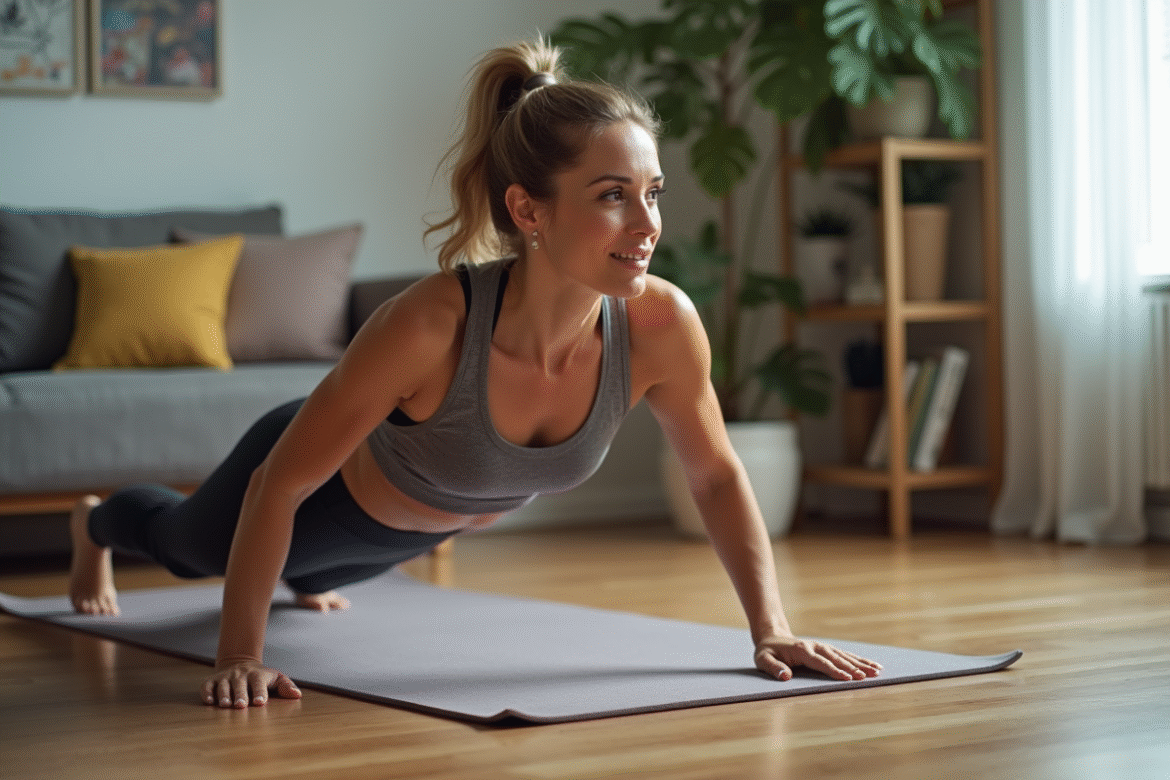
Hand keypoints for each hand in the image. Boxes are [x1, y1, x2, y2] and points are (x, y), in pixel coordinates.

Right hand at [201, 660, 301, 708]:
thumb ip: (286, 686)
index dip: (260, 692)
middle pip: (240, 684)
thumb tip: (297, 695)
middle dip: (240, 695)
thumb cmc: (262, 677)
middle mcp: (240, 675)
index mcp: (257, 675)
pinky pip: (207, 686)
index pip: (259, 682)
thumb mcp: (276, 678)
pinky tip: (209, 702)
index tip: (260, 703)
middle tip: (241, 706)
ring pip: (223, 685)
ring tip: (225, 706)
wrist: (241, 664)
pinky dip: (207, 693)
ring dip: (223, 695)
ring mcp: (225, 677)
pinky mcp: (212, 681)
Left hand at [755, 635, 882, 681]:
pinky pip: (844, 654)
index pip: (820, 662)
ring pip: (843, 655)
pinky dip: (858, 659)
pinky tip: (871, 665)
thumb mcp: (763, 660)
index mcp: (801, 650)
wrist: (771, 638)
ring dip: (860, 663)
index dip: (834, 670)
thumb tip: (786, 676)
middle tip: (868, 677)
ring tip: (877, 671)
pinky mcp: (825, 649)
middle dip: (853, 668)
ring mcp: (821, 647)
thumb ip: (773, 668)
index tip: (848, 678)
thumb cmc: (766, 652)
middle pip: (837, 658)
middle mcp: (814, 646)